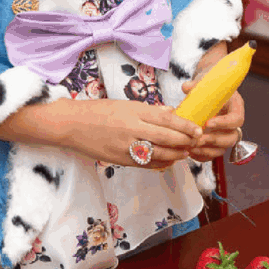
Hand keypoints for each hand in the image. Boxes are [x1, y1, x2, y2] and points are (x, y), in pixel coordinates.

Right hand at [65, 99, 202, 169]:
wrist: (70, 125)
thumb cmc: (98, 111)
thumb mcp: (124, 104)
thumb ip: (149, 110)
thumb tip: (171, 112)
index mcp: (134, 111)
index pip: (167, 119)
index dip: (185, 126)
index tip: (197, 129)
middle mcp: (132, 129)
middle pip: (166, 137)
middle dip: (185, 141)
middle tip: (196, 142)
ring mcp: (126, 146)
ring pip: (158, 154)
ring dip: (175, 155)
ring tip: (186, 153)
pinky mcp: (120, 160)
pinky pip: (145, 164)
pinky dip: (159, 164)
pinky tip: (168, 162)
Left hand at [180, 42, 246, 159]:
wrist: (207, 89)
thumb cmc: (209, 84)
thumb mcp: (204, 81)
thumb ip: (196, 84)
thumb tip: (187, 87)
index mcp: (235, 106)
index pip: (237, 119)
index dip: (224, 123)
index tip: (208, 123)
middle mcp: (233, 122)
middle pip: (232, 137)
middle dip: (215, 140)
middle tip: (198, 138)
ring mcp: (225, 133)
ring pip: (223, 148)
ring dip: (207, 150)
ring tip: (192, 147)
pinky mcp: (216, 142)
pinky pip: (213, 153)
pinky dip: (202, 155)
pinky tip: (190, 151)